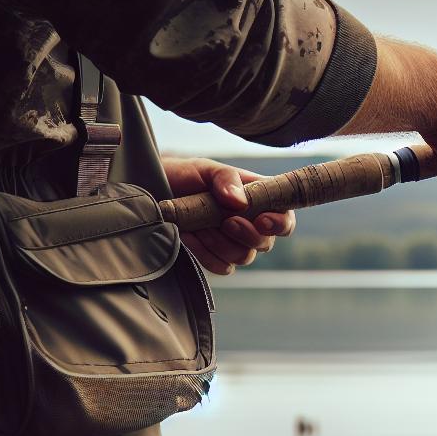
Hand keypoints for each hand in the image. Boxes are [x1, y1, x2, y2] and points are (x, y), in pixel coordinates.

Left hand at [161, 157, 294, 274]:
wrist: (151, 192)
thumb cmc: (183, 176)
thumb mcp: (205, 169)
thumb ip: (227, 179)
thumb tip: (241, 202)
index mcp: (258, 199)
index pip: (285, 218)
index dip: (280, 224)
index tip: (262, 220)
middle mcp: (250, 223)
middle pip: (266, 243)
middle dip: (247, 235)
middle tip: (226, 222)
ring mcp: (232, 242)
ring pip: (244, 257)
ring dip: (222, 243)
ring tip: (200, 225)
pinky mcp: (214, 257)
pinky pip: (222, 267)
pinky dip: (207, 254)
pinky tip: (191, 238)